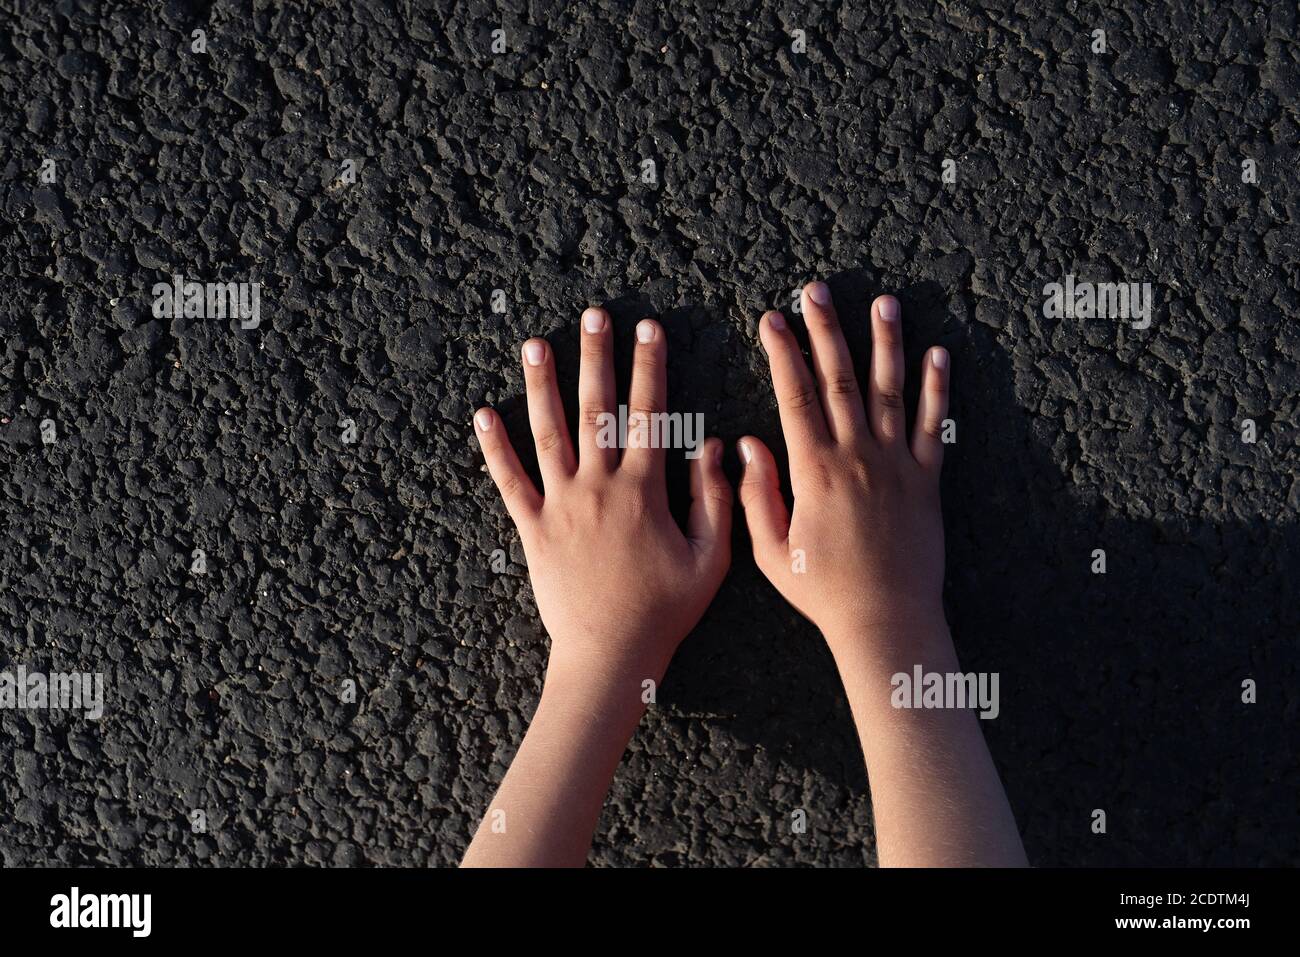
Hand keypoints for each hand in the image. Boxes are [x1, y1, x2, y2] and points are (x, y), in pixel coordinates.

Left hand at [473, 309, 731, 683]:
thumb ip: (716, 499)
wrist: (610, 654)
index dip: (650, 368)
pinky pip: (510, 482)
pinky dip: (495, 449)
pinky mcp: (533, 529)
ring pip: (549, 433)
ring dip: (542, 385)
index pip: (650, 414)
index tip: (649, 330)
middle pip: (597, 409)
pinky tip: (483, 415)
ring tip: (535, 343)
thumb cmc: (666, 610)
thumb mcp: (711, 558)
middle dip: (597, 357)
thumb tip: (715, 446)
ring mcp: (562, 505)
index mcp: (645, 490)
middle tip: (594, 314)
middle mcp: (599, 486)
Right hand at [738, 284, 950, 652]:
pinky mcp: (927, 480)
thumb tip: (747, 443)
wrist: (885, 619)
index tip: (771, 318)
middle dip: (825, 329)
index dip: (781, 352)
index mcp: (812, 469)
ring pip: (890, 389)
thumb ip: (755, 494)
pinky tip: (937, 354)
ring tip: (882, 302)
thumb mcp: (769, 549)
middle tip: (816, 290)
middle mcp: (856, 455)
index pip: (793, 395)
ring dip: (885, 342)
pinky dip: (937, 388)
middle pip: (839, 378)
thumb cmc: (821, 590)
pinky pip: (933, 425)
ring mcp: (896, 464)